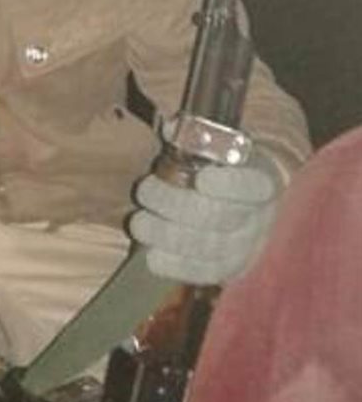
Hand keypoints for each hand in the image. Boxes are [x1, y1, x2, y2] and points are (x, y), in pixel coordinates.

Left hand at [129, 148, 282, 284]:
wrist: (254, 204)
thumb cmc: (227, 168)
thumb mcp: (221, 146)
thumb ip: (196, 135)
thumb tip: (171, 128)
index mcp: (263, 180)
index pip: (252, 185)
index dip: (229, 185)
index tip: (201, 179)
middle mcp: (260, 217)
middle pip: (219, 217)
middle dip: (175, 205)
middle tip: (145, 191)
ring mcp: (248, 247)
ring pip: (208, 247)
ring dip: (167, 236)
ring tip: (139, 223)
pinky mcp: (232, 270)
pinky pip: (204, 273)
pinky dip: (175, 265)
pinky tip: (151, 254)